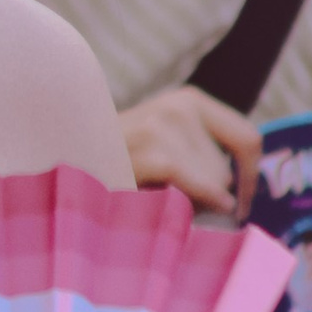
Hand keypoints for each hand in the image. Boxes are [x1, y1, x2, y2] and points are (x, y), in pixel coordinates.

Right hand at [119, 86, 259, 217]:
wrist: (61, 161)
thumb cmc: (116, 167)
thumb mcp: (165, 152)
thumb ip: (203, 159)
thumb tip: (245, 195)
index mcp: (188, 102)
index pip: (247, 139)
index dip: (251, 179)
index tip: (242, 207)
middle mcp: (178, 105)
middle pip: (227, 170)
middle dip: (210, 195)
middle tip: (171, 204)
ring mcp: (161, 123)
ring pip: (213, 182)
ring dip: (192, 202)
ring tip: (151, 197)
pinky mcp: (146, 147)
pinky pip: (197, 183)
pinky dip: (197, 201)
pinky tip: (176, 209)